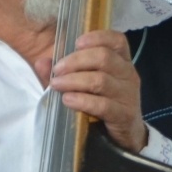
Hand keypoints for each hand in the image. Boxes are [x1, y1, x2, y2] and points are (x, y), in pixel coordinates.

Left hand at [50, 29, 147, 151]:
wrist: (125, 134)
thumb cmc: (102, 102)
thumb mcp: (84, 83)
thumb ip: (63, 72)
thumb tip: (42, 62)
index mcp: (122, 61)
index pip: (117, 40)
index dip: (97, 37)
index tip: (76, 43)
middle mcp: (128, 74)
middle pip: (104, 57)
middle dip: (76, 61)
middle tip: (58, 70)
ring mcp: (128, 95)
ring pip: (101, 80)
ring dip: (74, 81)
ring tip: (57, 85)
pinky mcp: (124, 114)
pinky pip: (102, 105)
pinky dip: (82, 100)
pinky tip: (68, 100)